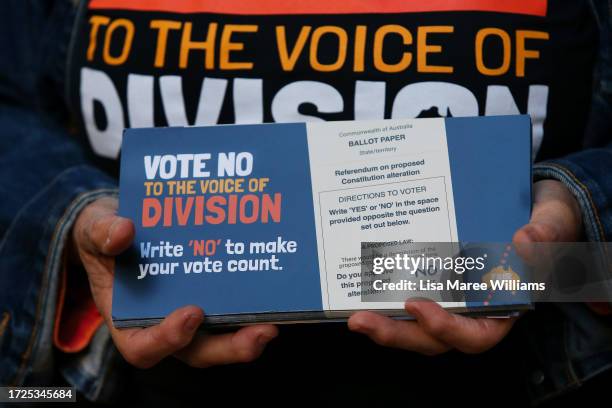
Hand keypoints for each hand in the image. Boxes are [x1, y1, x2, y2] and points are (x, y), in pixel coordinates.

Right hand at [71, 197, 277, 367]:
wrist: (120, 225)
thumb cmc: (104, 236)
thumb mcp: (94, 229)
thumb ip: (101, 232)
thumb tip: (122, 231)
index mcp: (127, 319)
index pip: (144, 347)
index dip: (168, 339)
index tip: (191, 314)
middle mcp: (163, 323)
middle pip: (198, 350)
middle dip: (230, 347)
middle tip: (262, 332)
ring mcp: (190, 313)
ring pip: (221, 335)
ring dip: (249, 332)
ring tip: (276, 318)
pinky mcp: (211, 296)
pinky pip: (232, 307)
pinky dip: (252, 303)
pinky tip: (273, 284)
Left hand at [348, 180, 582, 353]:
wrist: (532, 204)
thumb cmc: (545, 220)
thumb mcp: (554, 223)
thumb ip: (548, 233)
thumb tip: (525, 240)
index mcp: (503, 308)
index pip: (474, 334)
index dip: (446, 328)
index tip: (419, 307)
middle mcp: (471, 308)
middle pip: (431, 336)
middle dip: (396, 333)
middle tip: (361, 321)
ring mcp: (448, 295)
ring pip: (412, 322)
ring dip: (382, 321)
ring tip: (351, 312)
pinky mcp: (431, 278)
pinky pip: (405, 293)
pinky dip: (383, 293)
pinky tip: (359, 282)